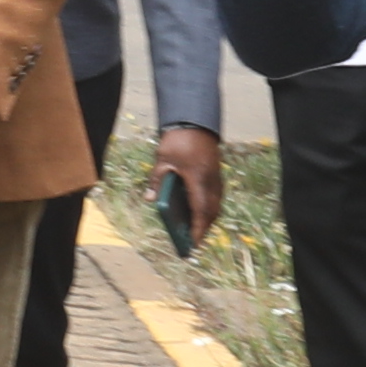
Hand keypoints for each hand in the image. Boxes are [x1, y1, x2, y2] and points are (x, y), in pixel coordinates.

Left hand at [156, 123, 226, 241]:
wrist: (195, 123)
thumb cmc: (178, 141)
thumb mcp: (162, 160)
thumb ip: (157, 180)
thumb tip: (150, 199)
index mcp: (198, 179)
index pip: (200, 210)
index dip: (198, 229)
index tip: (194, 244)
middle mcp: (211, 181)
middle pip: (211, 211)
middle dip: (203, 228)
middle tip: (193, 243)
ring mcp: (216, 178)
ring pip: (215, 205)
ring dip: (207, 219)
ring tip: (195, 232)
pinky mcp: (216, 175)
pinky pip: (215, 197)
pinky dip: (208, 208)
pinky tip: (198, 213)